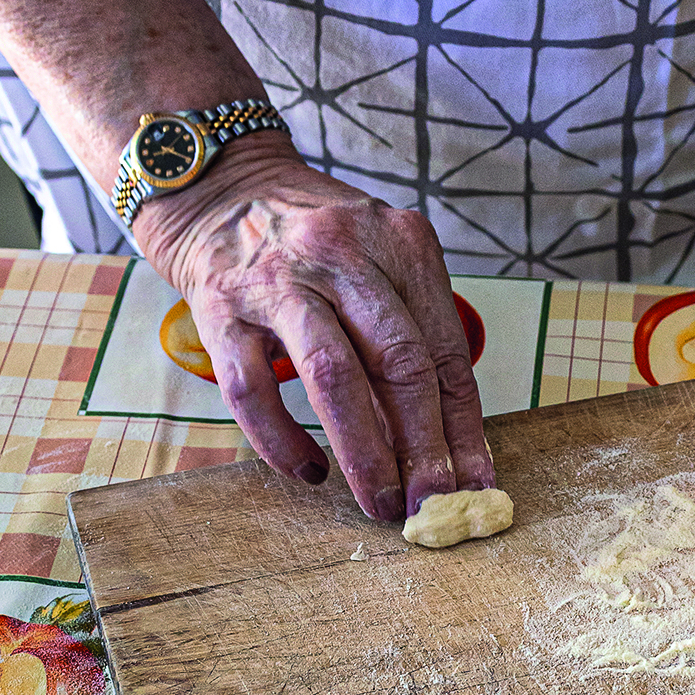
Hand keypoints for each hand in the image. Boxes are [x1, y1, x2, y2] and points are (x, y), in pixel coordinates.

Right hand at [133, 136, 493, 521]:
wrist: (218, 189)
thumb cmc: (312, 244)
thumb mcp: (378, 262)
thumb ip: (411, 334)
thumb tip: (446, 444)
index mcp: (399, 242)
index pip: (446, 351)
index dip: (465, 428)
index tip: (476, 485)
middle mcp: (342, 253)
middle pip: (400, 362)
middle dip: (424, 448)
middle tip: (433, 506)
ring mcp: (278, 280)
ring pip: (334, 376)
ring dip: (365, 451)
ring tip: (383, 503)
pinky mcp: (221, 309)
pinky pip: (254, 391)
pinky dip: (284, 441)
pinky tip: (309, 470)